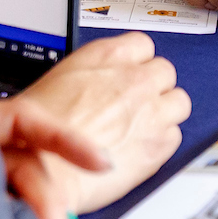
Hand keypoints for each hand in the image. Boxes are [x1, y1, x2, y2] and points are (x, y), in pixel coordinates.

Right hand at [0, 32, 189, 218]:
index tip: (131, 75)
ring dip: (165, 112)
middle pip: (165, 71)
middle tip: (136, 105)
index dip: (137, 63)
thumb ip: (92, 75)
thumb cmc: (38, 134)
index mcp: (107, 56)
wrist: (43, 173)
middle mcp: (134, 79)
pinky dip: (161, 142)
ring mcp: (151, 111)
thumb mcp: (59, 81)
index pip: (143, 45)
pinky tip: (138, 148)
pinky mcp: (160, 144)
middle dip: (154, 87)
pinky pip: (175, 135)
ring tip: (142, 127)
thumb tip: (100, 82)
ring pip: (179, 102)